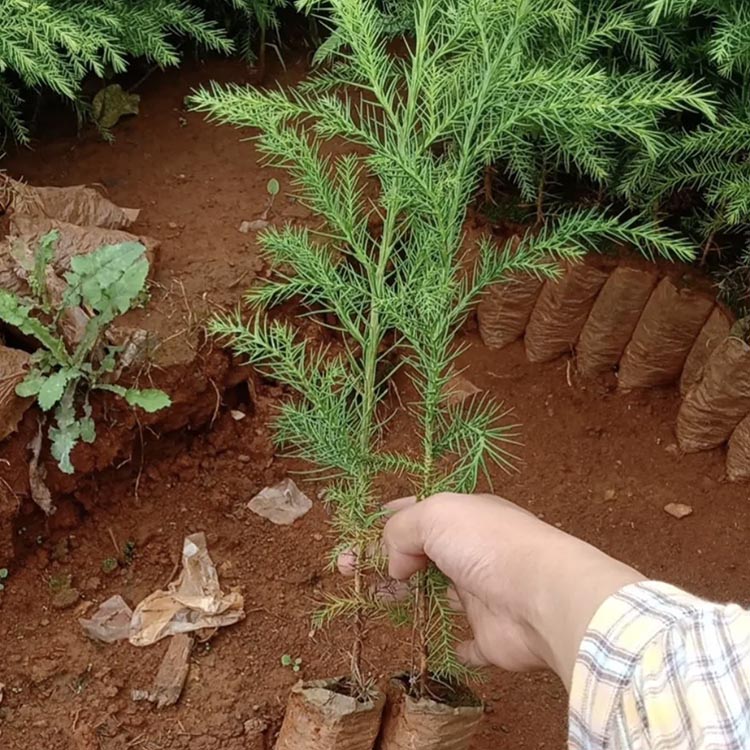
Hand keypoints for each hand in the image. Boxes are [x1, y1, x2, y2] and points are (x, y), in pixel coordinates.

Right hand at [382, 493, 643, 688]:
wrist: (541, 596)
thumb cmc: (486, 544)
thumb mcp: (435, 515)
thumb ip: (402, 530)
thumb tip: (394, 562)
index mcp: (465, 516)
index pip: (420, 511)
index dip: (387, 519)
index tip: (358, 532)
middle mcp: (474, 551)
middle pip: (423, 553)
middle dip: (387, 558)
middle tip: (350, 570)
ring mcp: (484, 593)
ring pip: (441, 594)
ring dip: (414, 595)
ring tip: (380, 598)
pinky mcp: (492, 635)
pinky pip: (470, 642)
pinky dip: (459, 646)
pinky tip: (442, 642)